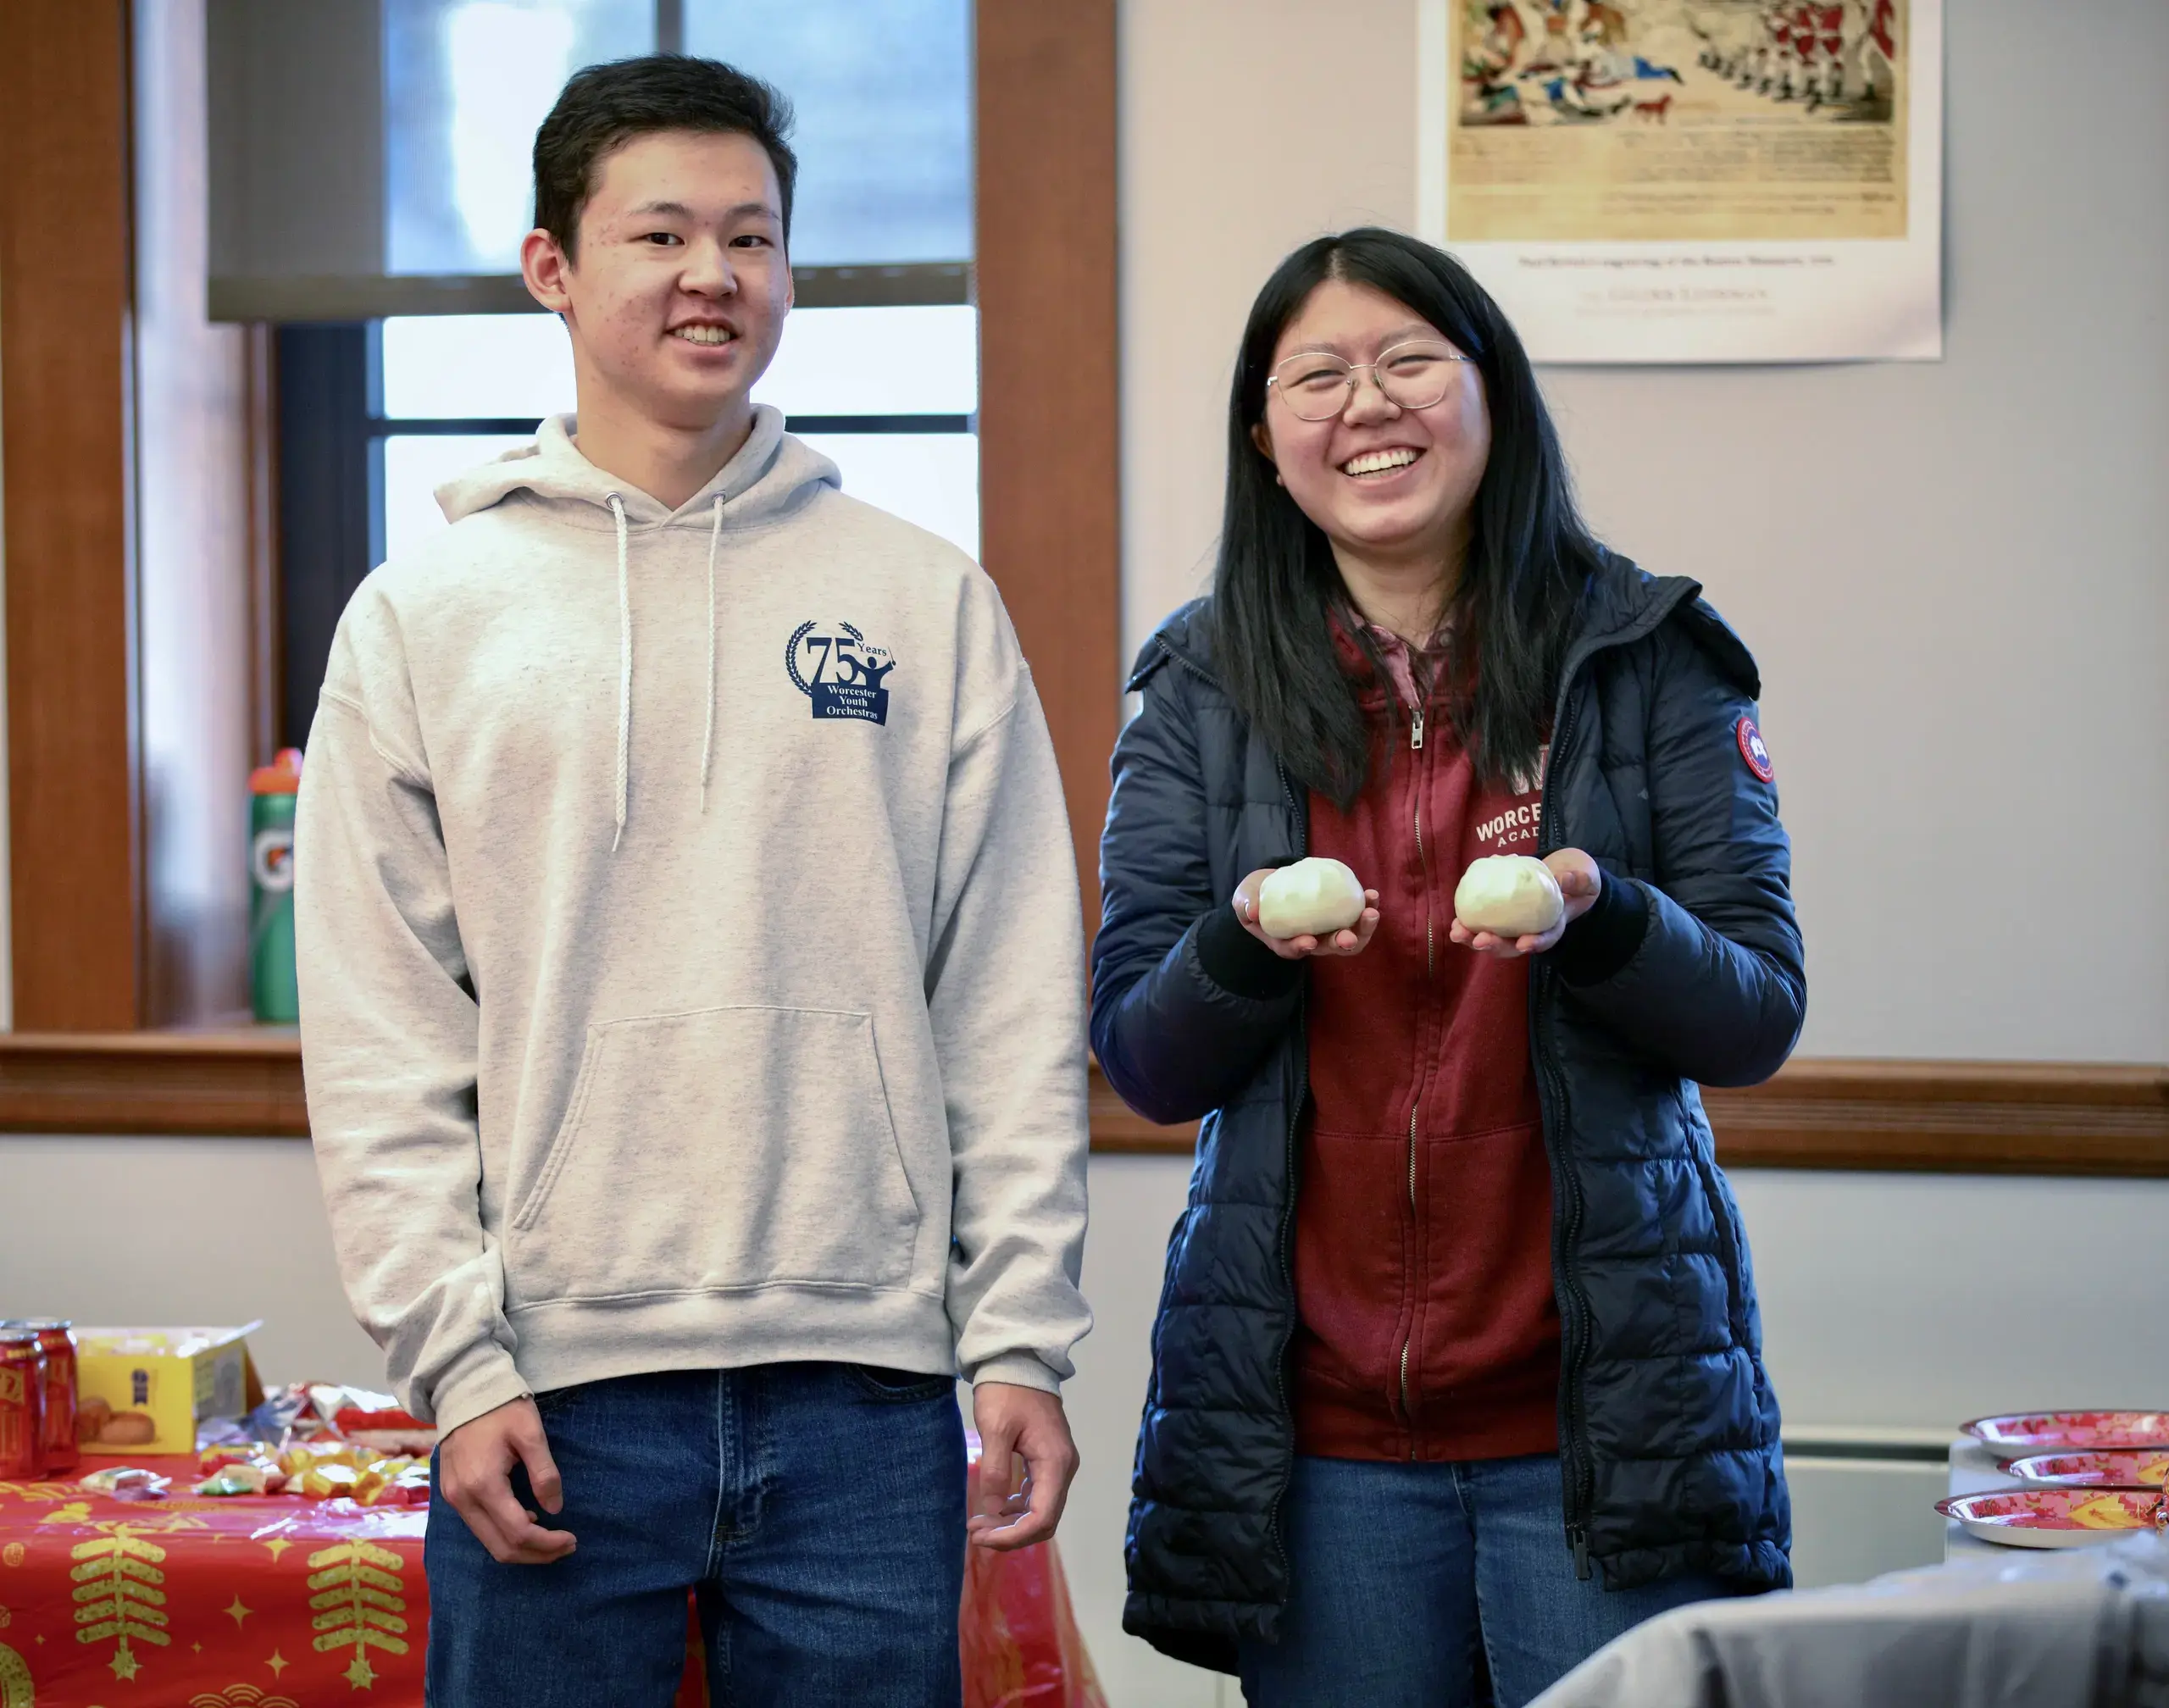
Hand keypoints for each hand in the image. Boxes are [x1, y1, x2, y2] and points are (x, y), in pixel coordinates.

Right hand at [437, 1396, 576, 1564]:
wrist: (463, 1392)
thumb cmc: (501, 1408)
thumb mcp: (531, 1433)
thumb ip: (544, 1472)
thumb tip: (556, 1509)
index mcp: (483, 1484)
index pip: (518, 1532)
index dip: (547, 1543)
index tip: (572, 1539)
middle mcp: (463, 1499)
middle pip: (501, 1548)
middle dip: (537, 1554)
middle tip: (566, 1546)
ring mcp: (454, 1499)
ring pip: (489, 1543)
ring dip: (521, 1548)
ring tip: (551, 1539)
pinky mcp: (452, 1495)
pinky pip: (479, 1528)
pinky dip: (504, 1534)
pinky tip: (528, 1521)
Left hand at [968, 1382, 1079, 1551]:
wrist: (1018, 1363)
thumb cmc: (1006, 1391)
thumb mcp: (995, 1429)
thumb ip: (996, 1471)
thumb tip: (994, 1510)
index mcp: (1055, 1462)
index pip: (1042, 1517)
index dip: (1013, 1536)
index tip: (981, 1537)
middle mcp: (1063, 1468)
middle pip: (1044, 1520)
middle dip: (1011, 1534)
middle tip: (976, 1533)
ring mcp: (1057, 1465)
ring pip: (1041, 1511)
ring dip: (1012, 1525)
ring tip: (979, 1524)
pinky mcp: (1047, 1462)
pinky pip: (1037, 1497)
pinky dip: (1016, 1510)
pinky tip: (994, 1509)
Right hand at [1233, 869, 1380, 959]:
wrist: (1273, 885)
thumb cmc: (1257, 896)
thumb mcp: (1244, 898)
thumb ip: (1246, 904)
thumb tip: (1253, 912)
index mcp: (1285, 941)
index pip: (1292, 949)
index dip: (1300, 947)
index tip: (1307, 941)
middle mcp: (1311, 939)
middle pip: (1329, 947)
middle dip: (1342, 943)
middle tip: (1348, 936)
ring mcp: (1328, 928)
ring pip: (1349, 936)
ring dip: (1363, 928)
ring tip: (1371, 912)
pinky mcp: (1340, 912)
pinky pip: (1356, 915)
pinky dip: (1366, 907)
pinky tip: (1372, 895)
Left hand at [1449, 849, 1601, 959]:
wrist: (1563, 880)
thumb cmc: (1575, 883)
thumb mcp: (1585, 880)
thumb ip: (1578, 880)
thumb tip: (1563, 878)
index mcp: (1553, 926)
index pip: (1545, 938)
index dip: (1535, 943)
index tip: (1524, 943)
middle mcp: (1531, 932)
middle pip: (1512, 946)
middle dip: (1495, 945)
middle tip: (1480, 940)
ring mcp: (1514, 928)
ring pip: (1494, 940)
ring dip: (1473, 939)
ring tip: (1457, 933)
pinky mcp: (1500, 919)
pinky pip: (1484, 924)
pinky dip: (1469, 924)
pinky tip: (1455, 921)